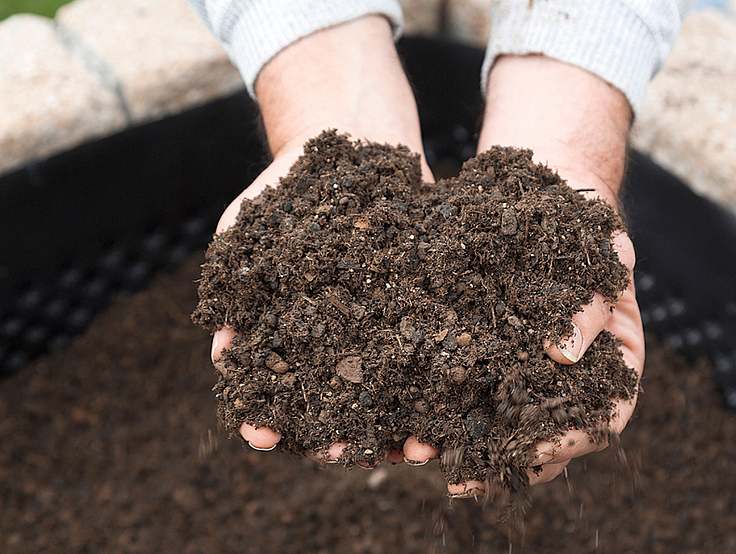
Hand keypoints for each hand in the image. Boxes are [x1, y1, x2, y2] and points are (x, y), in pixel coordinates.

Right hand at [209, 15, 438, 466]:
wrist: (360, 142)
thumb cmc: (293, 184)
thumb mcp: (252, 221)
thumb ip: (234, 272)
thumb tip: (224, 339)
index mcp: (288, 326)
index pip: (272, 383)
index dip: (265, 412)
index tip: (263, 436)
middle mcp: (337, 334)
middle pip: (334, 395)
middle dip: (335, 427)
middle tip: (339, 451)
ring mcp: (384, 322)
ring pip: (389, 381)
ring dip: (395, 416)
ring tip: (403, 446)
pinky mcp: (426, 304)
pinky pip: (433, 347)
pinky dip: (439, 374)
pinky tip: (446, 400)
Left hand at [447, 55, 644, 497]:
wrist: (547, 191)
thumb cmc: (586, 221)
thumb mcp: (602, 252)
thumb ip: (589, 303)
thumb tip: (562, 353)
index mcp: (613, 360)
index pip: (604, 417)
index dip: (572, 441)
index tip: (538, 451)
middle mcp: (571, 375)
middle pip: (545, 436)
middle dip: (502, 460)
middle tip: (462, 475)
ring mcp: (528, 367)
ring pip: (500, 421)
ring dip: (460, 444)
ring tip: (417, 455)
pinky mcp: (486, 352)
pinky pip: (464, 386)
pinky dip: (437, 405)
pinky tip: (401, 418)